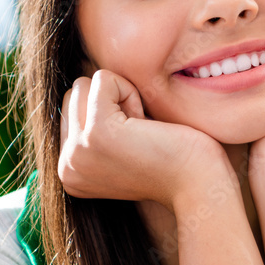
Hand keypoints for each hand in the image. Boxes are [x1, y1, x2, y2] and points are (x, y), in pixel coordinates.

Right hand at [58, 70, 234, 212]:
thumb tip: (80, 85)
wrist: (198, 185)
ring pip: (84, 85)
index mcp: (68, 171)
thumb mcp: (119, 148)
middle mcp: (66, 166)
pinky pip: (104, 79)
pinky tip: (147, 123)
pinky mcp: (96, 133)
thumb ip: (93, 128)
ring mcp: (77, 151)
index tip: (134, 144)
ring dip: (121, 97)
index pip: (70, 111)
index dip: (108, 114)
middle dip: (111, 102)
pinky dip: (131, 91)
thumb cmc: (172, 161)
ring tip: (143, 131)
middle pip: (73, 95)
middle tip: (141, 135)